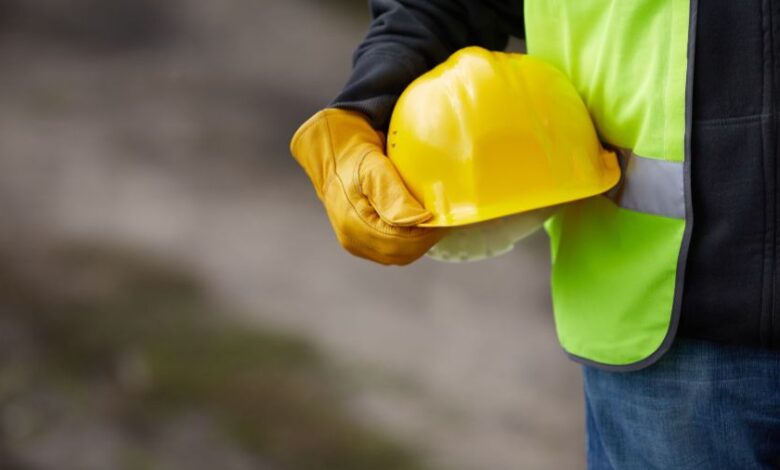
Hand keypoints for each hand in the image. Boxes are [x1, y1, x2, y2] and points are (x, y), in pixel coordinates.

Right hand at [290, 109, 444, 264]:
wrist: (334, 156)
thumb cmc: (355, 156)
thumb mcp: (375, 167)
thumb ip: (395, 196)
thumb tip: (420, 220)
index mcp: (353, 223)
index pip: (398, 243)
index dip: (424, 235)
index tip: (442, 219)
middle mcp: (352, 238)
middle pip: (399, 254)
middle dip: (424, 240)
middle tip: (443, 221)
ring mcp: (355, 243)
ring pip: (396, 255)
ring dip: (417, 242)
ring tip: (432, 222)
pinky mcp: (361, 242)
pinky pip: (390, 250)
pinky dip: (408, 242)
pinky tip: (417, 225)